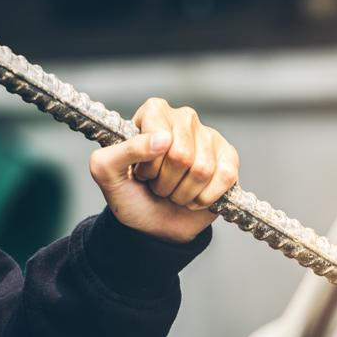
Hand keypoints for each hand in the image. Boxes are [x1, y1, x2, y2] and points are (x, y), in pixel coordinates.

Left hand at [88, 98, 239, 243]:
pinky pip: (225, 178)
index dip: (148, 165)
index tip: (141, 174)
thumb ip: (122, 151)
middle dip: (166, 182)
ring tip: (175, 192)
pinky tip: (195, 198)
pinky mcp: (229, 158)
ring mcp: (210, 137)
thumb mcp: (107, 172)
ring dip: (184, 194)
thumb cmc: (131, 194)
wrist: (154, 225)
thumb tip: (162, 139)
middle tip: (158, 185)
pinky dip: (205, 198)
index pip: (158, 136)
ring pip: (202, 170)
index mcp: (154, 112)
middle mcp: (184, 118)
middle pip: (182, 155)